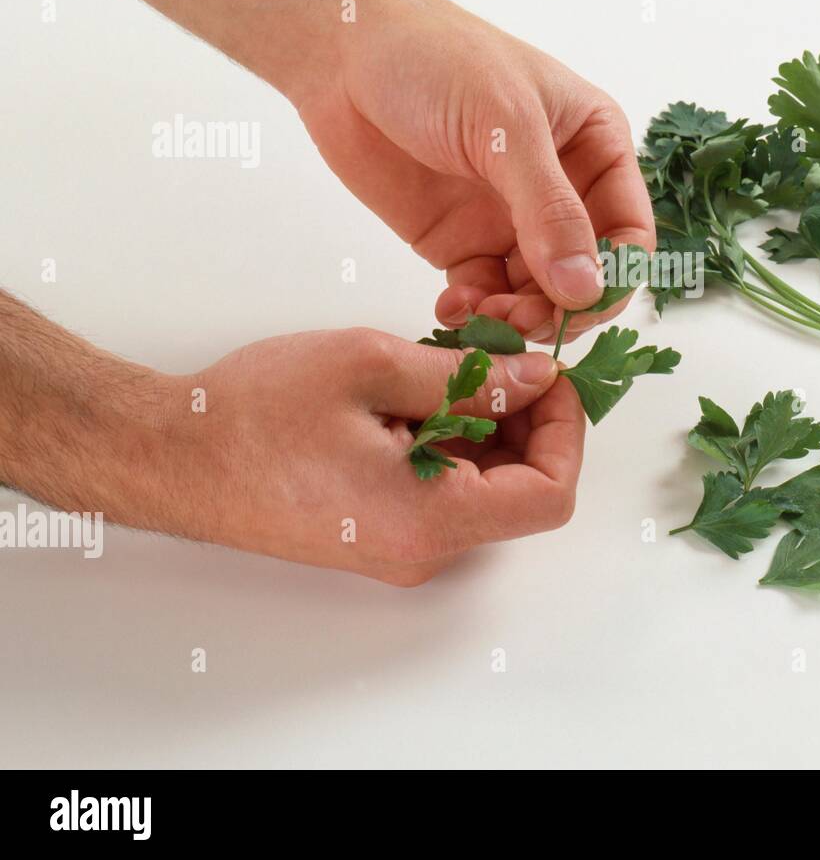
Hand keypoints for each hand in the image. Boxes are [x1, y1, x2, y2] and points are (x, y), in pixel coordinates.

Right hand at [161, 328, 583, 585]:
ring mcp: (399, 549)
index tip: (545, 375)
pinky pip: (443, 490)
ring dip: (485, 423)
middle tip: (497, 352)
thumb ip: (470, 377)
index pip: (550, 496)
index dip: (565, 430)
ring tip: (446, 364)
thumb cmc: (253, 413)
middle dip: (525, 416)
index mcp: (428, 521)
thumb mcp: (373, 367)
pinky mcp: (378, 535)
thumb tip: (537, 378)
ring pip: (483, 486)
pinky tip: (416, 392)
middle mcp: (421, 552)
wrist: (168, 456)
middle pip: (521, 491)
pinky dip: (450, 439)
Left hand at [294, 0, 654, 345]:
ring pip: (537, 294)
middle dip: (561, 307)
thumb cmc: (435, 58)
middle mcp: (563, 189)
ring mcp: (512, 219)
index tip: (579, 305)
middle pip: (586, 275)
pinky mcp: (462, 242)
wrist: (341, 50)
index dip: (612, 276)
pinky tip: (454, 310)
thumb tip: (585, 287)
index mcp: (595, 147)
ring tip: (482, 316)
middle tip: (522, 322)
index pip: (628, 232)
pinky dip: (476, 313)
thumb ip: (549, 210)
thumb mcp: (505, 126)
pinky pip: (487, 295)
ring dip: (517, 317)